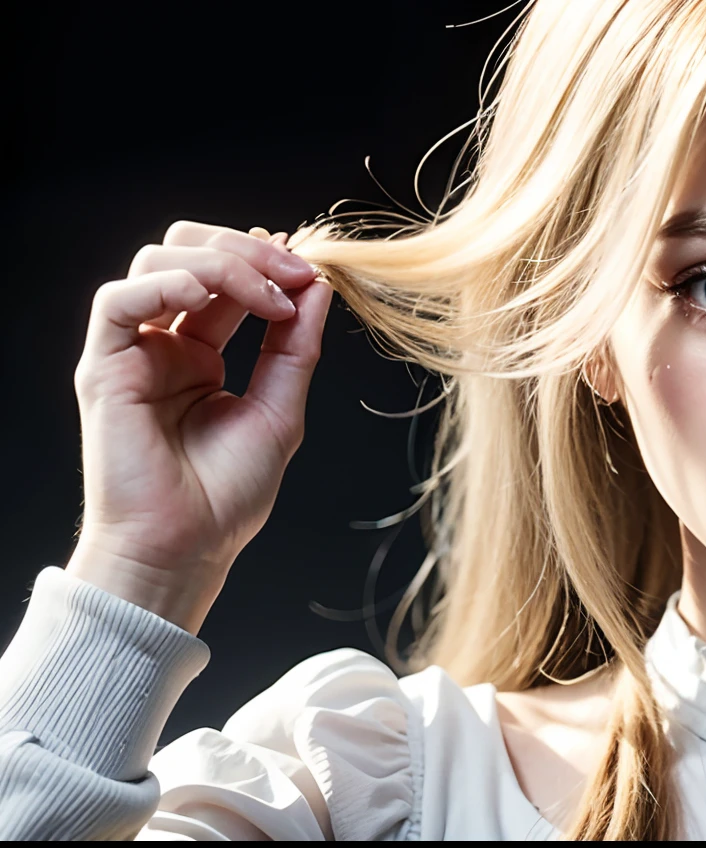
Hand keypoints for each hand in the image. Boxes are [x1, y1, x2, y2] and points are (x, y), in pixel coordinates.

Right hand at [66, 222, 331, 633]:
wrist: (187, 547)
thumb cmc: (225, 495)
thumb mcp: (281, 409)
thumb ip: (296, 347)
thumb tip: (318, 286)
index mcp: (200, 354)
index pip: (225, 279)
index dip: (264, 260)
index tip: (307, 265)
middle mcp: (162, 345)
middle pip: (187, 254)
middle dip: (244, 250)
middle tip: (293, 270)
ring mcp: (131, 353)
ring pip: (156, 263)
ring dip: (220, 264)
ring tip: (269, 296)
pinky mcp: (102, 367)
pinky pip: (118, 302)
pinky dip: (166, 284)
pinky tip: (209, 299)